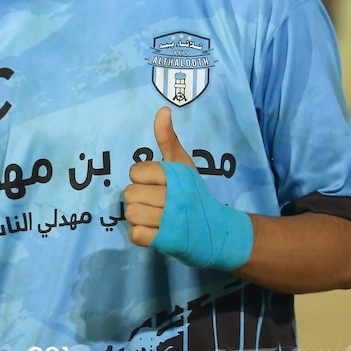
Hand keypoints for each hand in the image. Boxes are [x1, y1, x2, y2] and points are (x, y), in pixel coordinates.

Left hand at [122, 106, 190, 247]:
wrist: (220, 231)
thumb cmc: (196, 194)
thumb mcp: (183, 164)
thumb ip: (168, 139)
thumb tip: (163, 110)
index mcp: (176, 175)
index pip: (136, 172)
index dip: (143, 179)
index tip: (158, 184)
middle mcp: (175, 196)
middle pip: (130, 194)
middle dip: (140, 199)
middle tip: (157, 203)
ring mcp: (171, 220)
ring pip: (131, 214)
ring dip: (140, 218)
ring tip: (156, 218)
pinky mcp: (167, 241)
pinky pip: (136, 235)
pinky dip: (142, 235)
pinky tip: (155, 232)